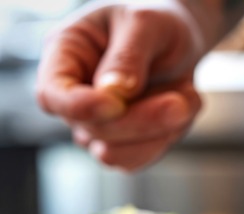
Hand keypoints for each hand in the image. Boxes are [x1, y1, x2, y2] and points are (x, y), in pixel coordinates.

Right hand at [35, 0, 204, 170]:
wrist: (182, 38)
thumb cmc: (157, 22)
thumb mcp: (146, 24)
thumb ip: (128, 56)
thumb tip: (113, 95)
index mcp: (66, 55)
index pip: (52, 95)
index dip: (80, 107)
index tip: (115, 104)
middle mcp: (76, 95)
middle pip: (92, 130)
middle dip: (141, 121)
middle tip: (181, 102)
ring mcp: (98, 123)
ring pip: (117, 154)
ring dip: (161, 131)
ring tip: (187, 95)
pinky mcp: (126, 142)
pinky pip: (142, 157)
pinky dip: (171, 135)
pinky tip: (185, 106)